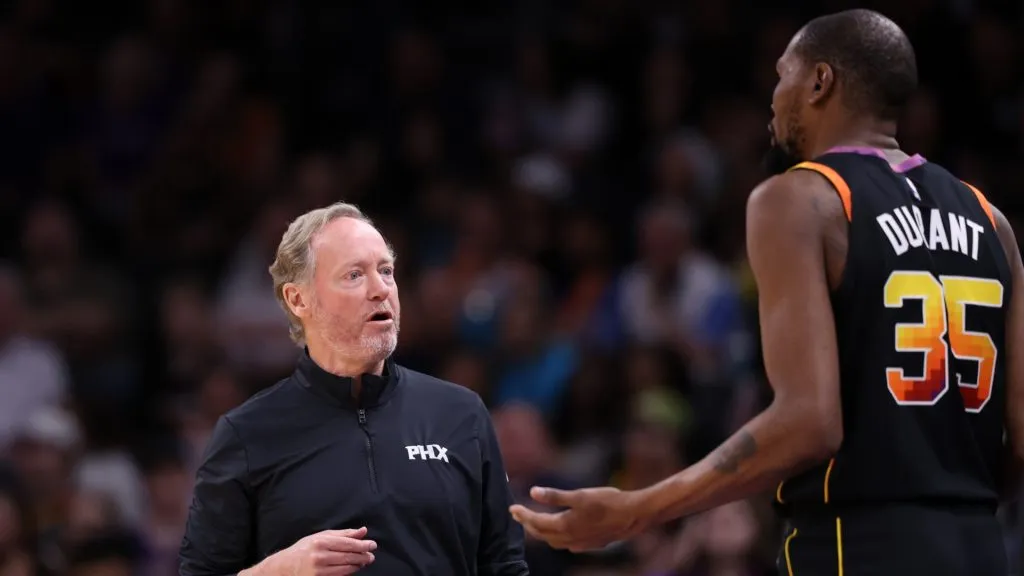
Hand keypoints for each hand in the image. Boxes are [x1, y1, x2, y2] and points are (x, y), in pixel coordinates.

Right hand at [265, 527, 375, 574]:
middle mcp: (320, 556)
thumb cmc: (304, 549)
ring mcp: (319, 570)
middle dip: (363, 556)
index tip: (372, 545)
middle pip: (348, 557)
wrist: (284, 568)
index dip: (362, 545)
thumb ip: (343, 534)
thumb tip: (363, 531)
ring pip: (346, 568)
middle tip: (371, 555)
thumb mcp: (321, 536)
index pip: (348, 543)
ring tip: (364, 562)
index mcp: (321, 542)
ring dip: (358, 565)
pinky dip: (349, 572)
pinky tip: (353, 568)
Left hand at [508, 486, 648, 551]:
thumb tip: (532, 492)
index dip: (523, 515)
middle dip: (528, 524)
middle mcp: (569, 538)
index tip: (512, 508)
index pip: (536, 522)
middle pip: (541, 534)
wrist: (632, 516)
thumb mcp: (579, 495)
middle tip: (518, 514)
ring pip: (553, 541)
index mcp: (564, 525)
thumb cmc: (607, 502)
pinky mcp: (589, 544)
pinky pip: (565, 543)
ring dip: (541, 532)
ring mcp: (579, 543)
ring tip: (534, 522)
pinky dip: (555, 536)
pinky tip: (559, 530)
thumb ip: (555, 495)